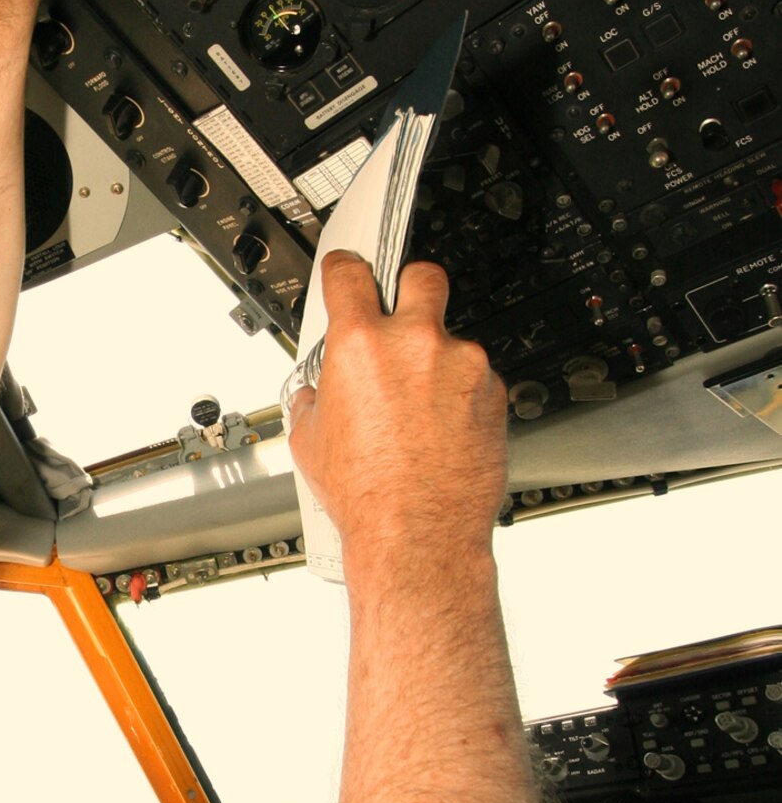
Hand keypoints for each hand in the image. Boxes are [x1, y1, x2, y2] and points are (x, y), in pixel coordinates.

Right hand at [287, 252, 505, 582]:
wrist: (418, 535)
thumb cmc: (366, 494)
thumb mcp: (309, 440)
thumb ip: (314, 397)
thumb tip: (318, 391)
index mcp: (361, 345)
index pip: (349, 273)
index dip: (345, 267)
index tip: (348, 270)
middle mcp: (415, 343)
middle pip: (421, 275)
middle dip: (410, 287)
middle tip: (400, 315)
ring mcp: (462, 364)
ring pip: (451, 338)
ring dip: (437, 360)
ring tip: (419, 408)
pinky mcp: (493, 392)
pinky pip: (476, 377)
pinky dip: (461, 395)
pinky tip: (442, 429)